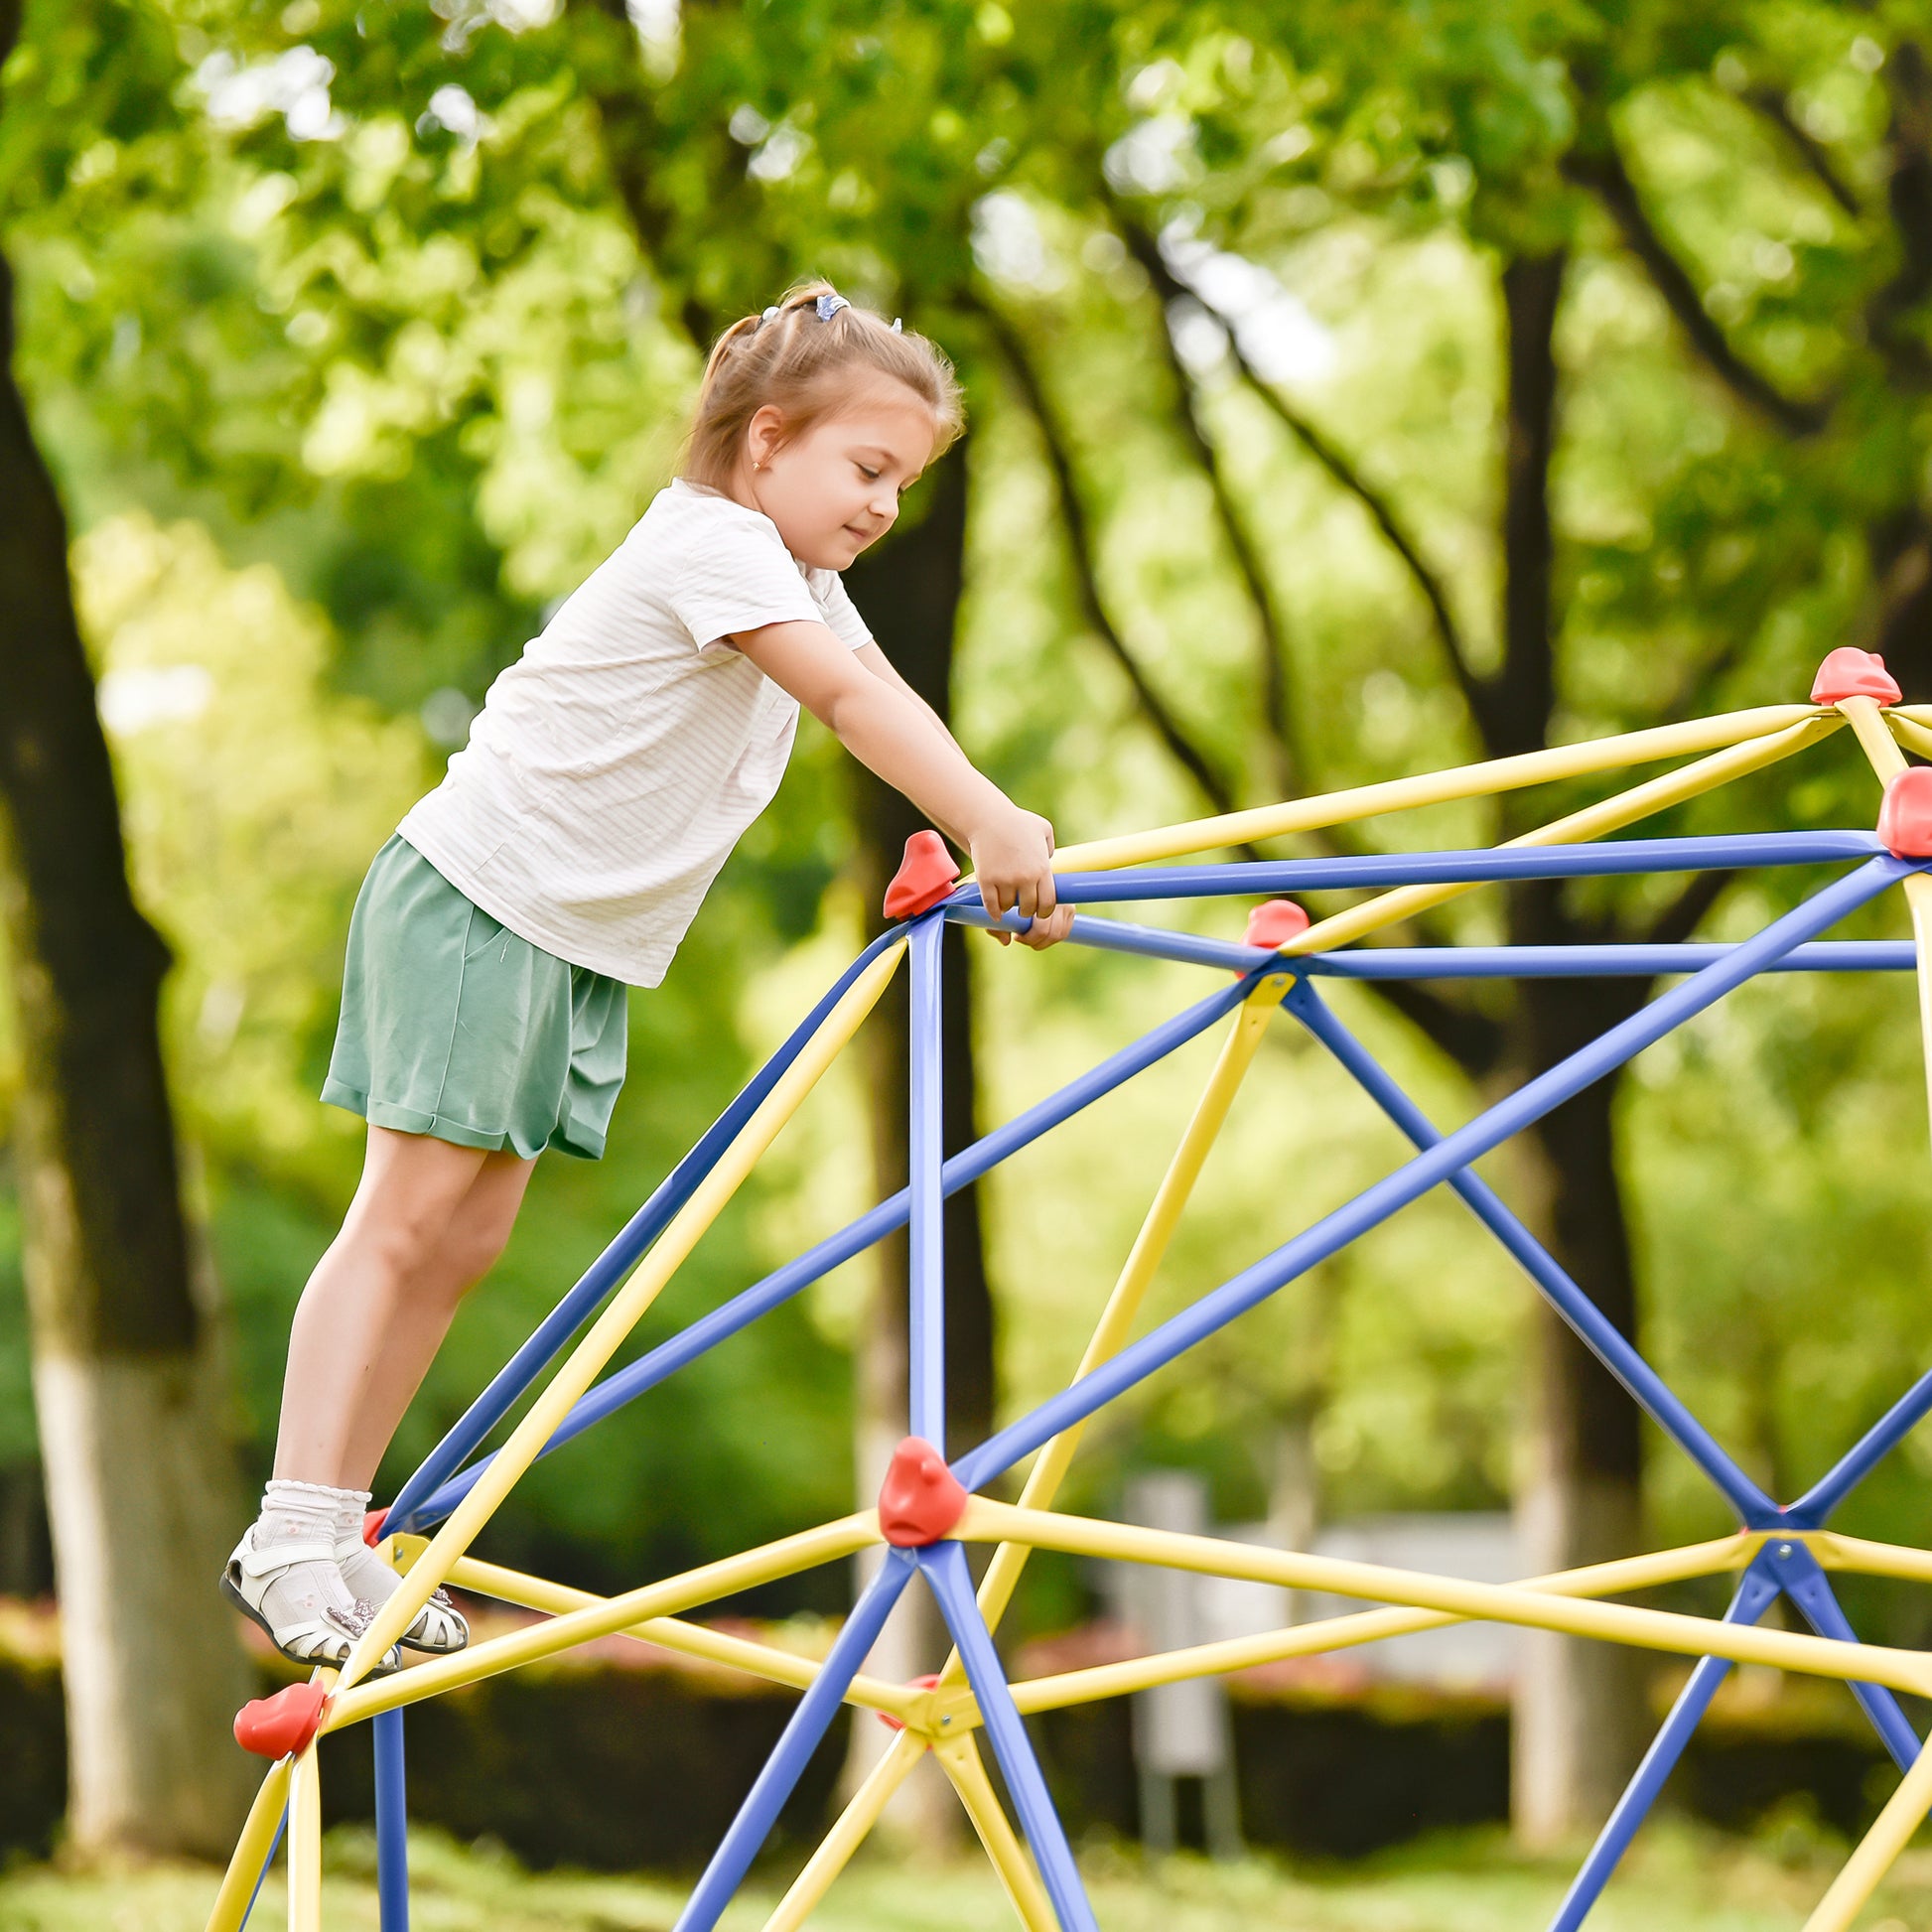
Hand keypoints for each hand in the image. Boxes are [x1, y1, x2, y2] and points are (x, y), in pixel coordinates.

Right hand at [969, 807, 1072, 949]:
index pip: (1048, 903)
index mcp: (1042, 868)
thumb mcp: (1043, 829)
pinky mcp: (986, 880)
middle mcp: (1025, 877)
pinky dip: (994, 912)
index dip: (1044, 912)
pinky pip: (991, 905)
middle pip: (1028, 908)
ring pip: (1008, 906)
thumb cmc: (1017, 820)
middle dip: (1026, 911)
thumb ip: (1049, 847)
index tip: (1040, 913)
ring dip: (1008, 908)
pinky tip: (996, 913)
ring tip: (1007, 904)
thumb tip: (1047, 860)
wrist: (988, 817)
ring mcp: (1005, 880)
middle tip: (1023, 910)